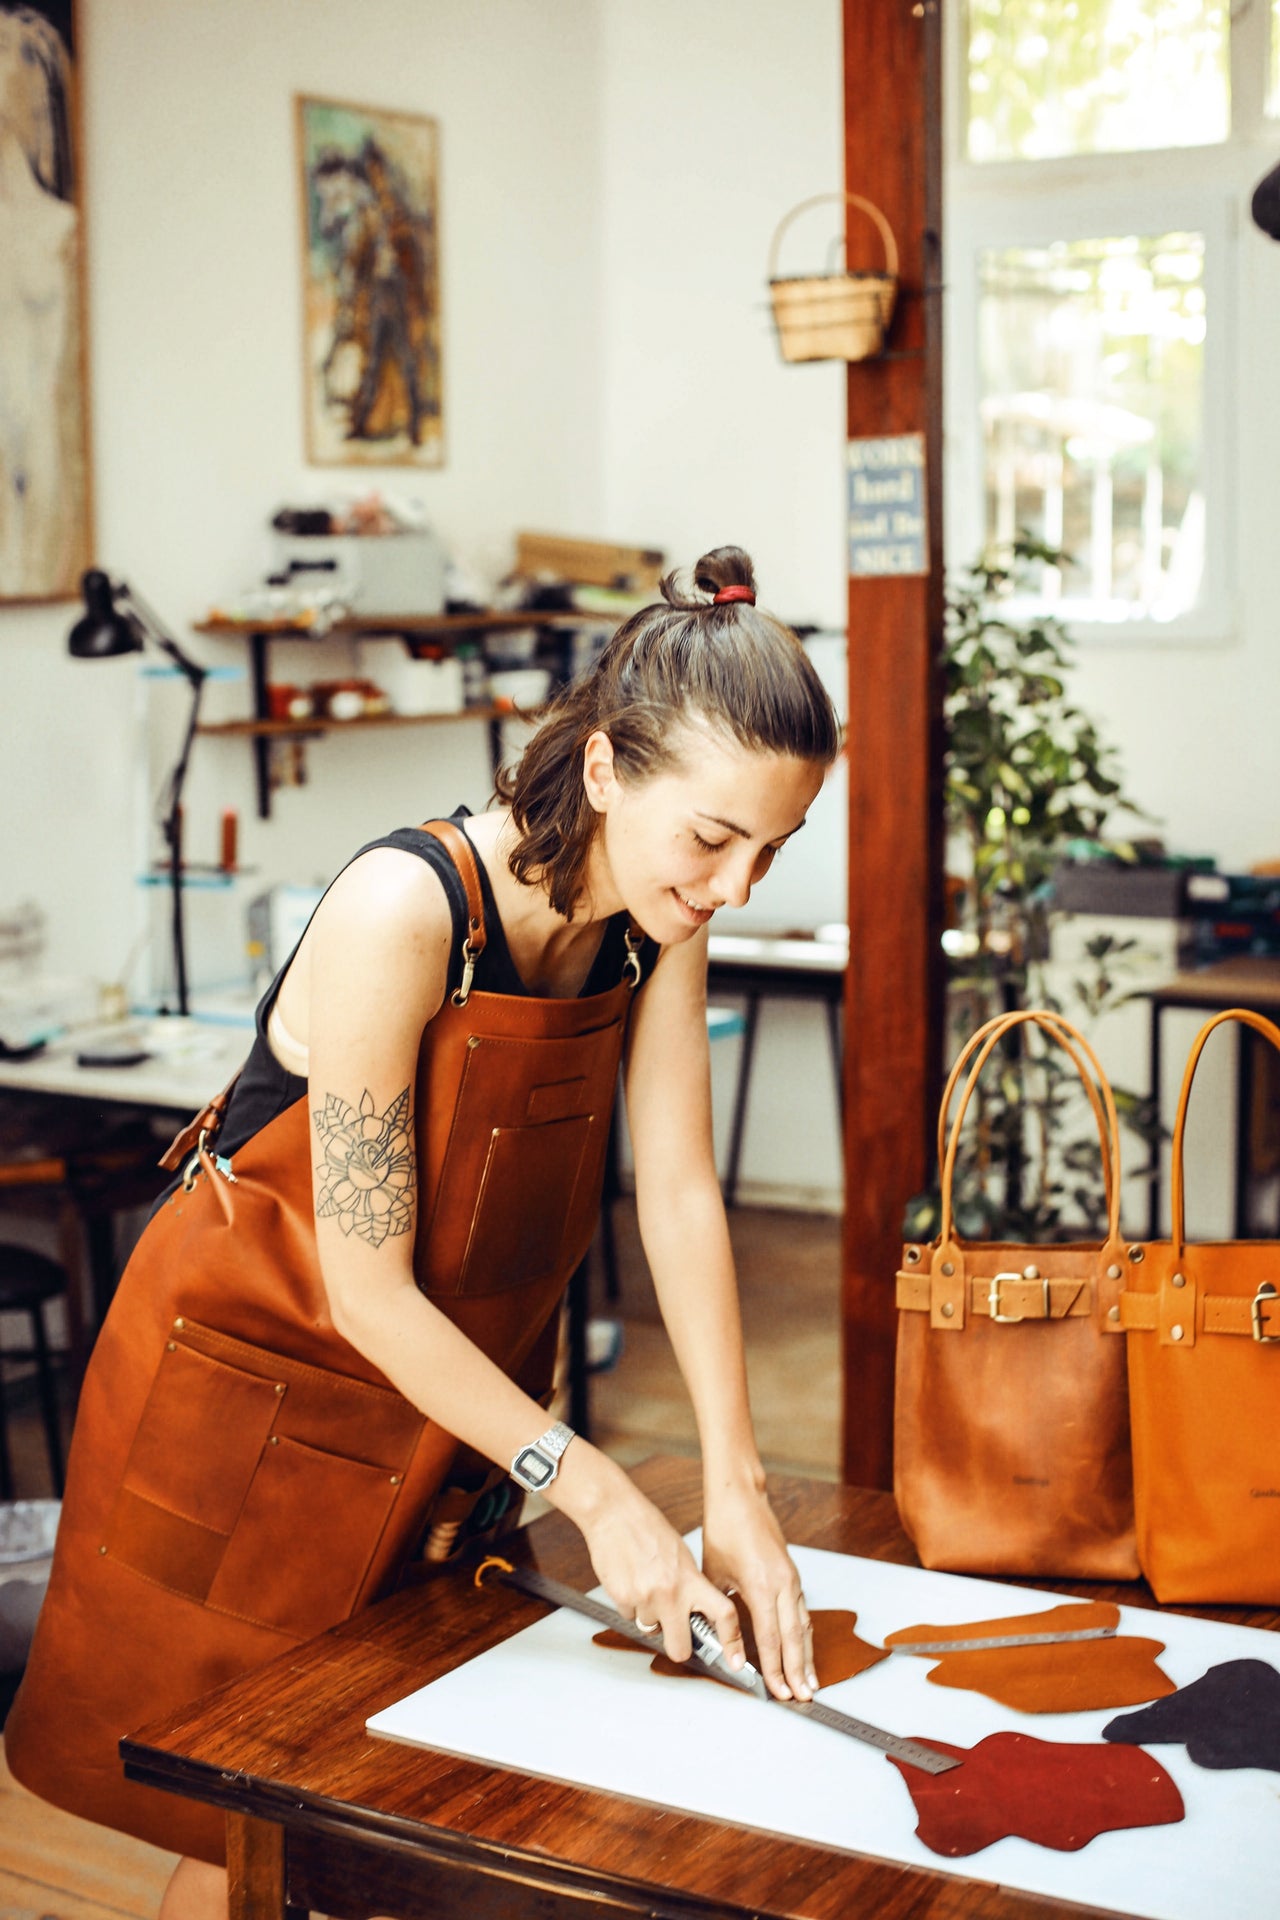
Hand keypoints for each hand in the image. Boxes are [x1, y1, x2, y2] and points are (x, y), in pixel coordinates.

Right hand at [574, 1470, 746, 1671]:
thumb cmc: (647, 1527)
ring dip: (649, 1616)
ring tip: (645, 1585)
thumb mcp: (681, 1555)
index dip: (732, 1642)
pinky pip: (629, 1617)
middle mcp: (671, 1593)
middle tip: (675, 1630)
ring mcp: (645, 1598)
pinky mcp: (622, 1599)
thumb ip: (690, 1585)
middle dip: (677, 1643)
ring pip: (650, 1629)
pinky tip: (631, 1581)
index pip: (723, 1614)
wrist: (614, 1512)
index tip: (736, 1660)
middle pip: (680, 1647)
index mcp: (691, 1578)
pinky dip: (630, 1605)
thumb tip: (697, 1612)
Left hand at [701, 1475, 816, 1701]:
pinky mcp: (792, 1574)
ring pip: (803, 1625)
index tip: (779, 1691)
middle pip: (794, 1637)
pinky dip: (804, 1634)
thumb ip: (719, 1607)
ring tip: (810, 1682)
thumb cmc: (724, 1529)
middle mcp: (782, 1584)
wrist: (740, 1497)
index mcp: (761, 1585)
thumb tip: (715, 1637)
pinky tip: (803, 1649)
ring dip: (806, 1656)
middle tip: (803, 1697)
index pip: (771, 1638)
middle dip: (798, 1670)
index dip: (775, 1668)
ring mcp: (791, 1578)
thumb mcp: (714, 1571)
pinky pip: (802, 1610)